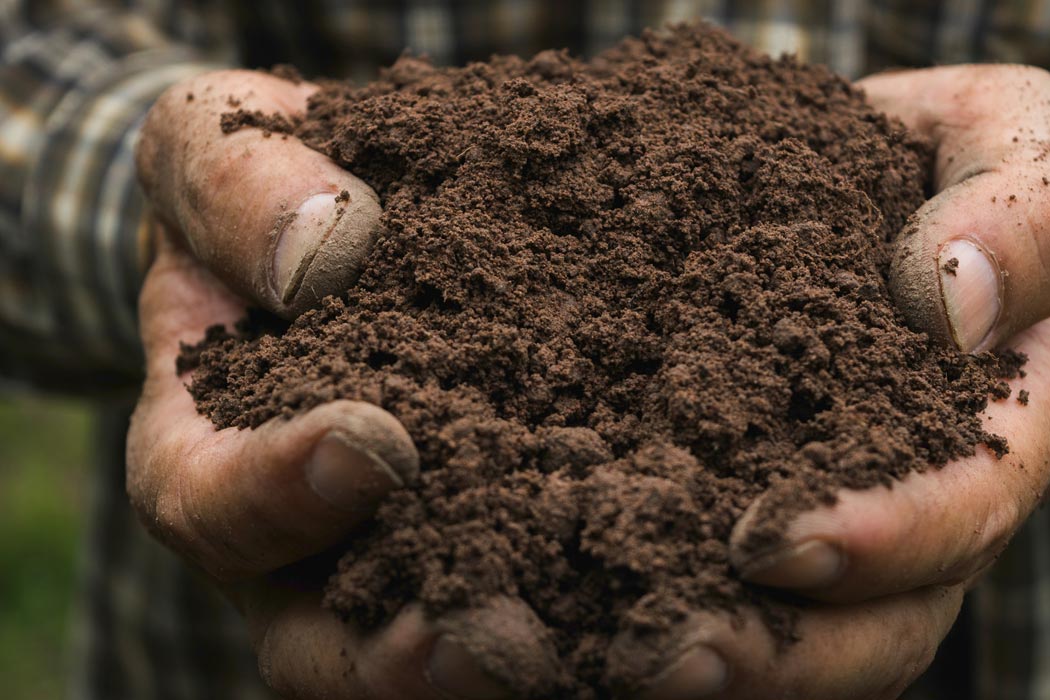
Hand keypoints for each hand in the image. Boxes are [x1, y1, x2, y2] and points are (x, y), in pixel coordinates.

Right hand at [128, 71, 560, 698]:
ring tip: (617, 653)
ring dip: (529, 670)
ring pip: (446, 657)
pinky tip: (700, 585)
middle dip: (411, 658)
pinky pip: (554, 596)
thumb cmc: (270, 187)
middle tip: (498, 644)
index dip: (284, 489)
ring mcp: (406, 557)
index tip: (376, 443)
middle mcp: (302, 546)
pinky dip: (618, 606)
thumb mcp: (220, 152)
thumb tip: (317, 247)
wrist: (351, 209)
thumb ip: (237, 189)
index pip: (217, 506)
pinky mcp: (511, 536)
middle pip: (327, 647)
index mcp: (208, 458)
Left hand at [614, 65, 1049, 698]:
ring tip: (603, 658)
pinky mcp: (762, 497)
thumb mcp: (1018, 147)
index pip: (964, 508)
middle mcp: (932, 503)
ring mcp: (847, 514)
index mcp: (1008, 425)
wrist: (911, 195)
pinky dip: (656, 603)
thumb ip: (1020, 214)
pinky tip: (569, 610)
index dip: (882, 539)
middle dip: (778, 655)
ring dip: (709, 659)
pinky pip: (724, 578)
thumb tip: (957, 299)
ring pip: (801, 633)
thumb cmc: (969, 167)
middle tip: (660, 663)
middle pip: (876, 621)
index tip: (775, 547)